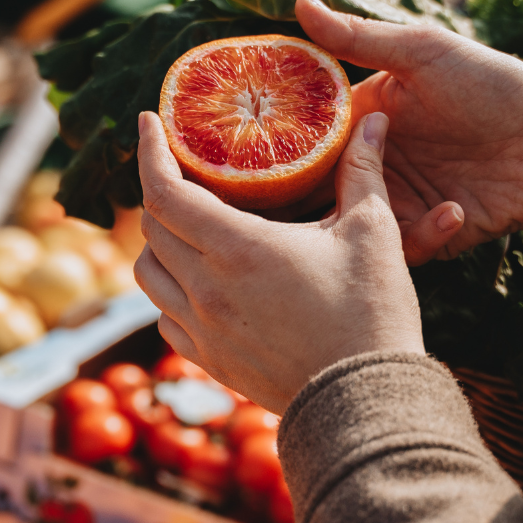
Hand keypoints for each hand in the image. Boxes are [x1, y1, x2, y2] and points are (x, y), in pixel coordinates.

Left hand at [133, 110, 423, 414]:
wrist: (365, 402)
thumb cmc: (371, 315)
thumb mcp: (373, 234)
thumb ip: (362, 171)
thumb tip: (374, 120)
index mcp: (237, 249)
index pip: (164, 190)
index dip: (149, 151)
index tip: (148, 124)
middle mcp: (206, 289)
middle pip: (152, 227)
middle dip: (160, 191)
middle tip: (185, 174)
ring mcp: (202, 330)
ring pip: (148, 274)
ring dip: (158, 244)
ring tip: (187, 228)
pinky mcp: (208, 361)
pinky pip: (165, 317)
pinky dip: (170, 291)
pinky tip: (199, 283)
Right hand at [296, 0, 522, 268]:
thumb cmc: (494, 88)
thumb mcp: (425, 53)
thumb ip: (359, 36)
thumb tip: (299, 0)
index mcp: (359, 121)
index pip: (301, 139)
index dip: (275, 149)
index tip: (254, 158)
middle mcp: (367, 165)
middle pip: (314, 192)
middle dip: (301, 205)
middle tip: (298, 208)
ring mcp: (392, 203)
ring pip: (348, 228)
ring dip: (362, 224)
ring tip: (388, 208)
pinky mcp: (420, 236)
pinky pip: (400, 248)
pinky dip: (424, 234)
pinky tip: (456, 209)